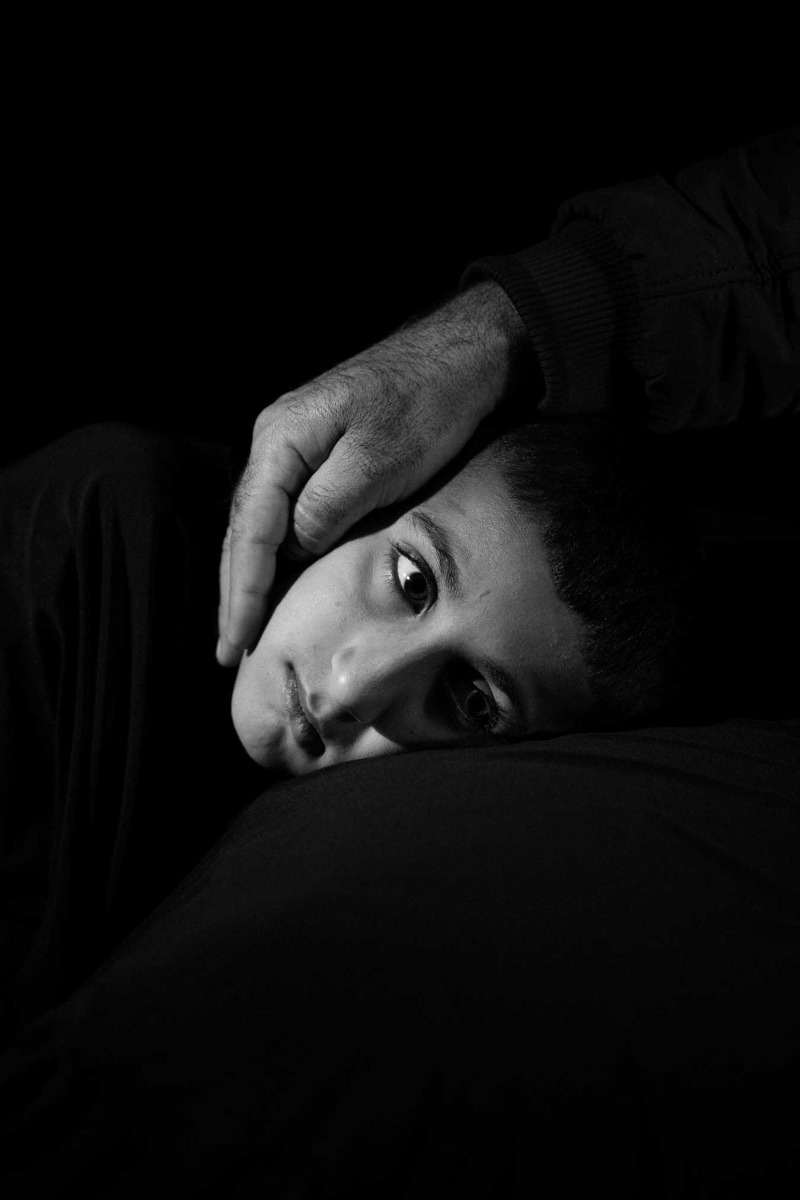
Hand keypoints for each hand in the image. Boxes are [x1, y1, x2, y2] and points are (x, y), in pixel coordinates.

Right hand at [216, 282, 527, 665]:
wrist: (462, 355)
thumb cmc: (426, 404)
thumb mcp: (378, 461)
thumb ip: (326, 510)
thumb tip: (292, 553)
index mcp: (281, 440)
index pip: (250, 530)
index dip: (244, 590)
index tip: (238, 638)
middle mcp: (275, 442)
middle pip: (243, 530)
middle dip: (236, 593)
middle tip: (228, 650)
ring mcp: (294, 447)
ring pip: (259, 525)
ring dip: (250, 579)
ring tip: (242, 630)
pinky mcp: (318, 456)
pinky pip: (284, 515)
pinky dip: (276, 556)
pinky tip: (277, 584)